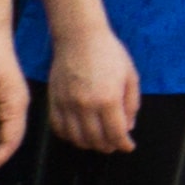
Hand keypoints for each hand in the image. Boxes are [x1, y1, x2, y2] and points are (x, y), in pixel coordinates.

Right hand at [48, 28, 139, 157]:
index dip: (123, 144)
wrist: (79, 38)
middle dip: (107, 146)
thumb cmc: (108, 53)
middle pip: (96, 139)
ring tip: (98, 142)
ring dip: (88, 144)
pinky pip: (58, 127)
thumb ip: (131, 103)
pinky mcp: (53, 101)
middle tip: (114, 145)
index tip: (128, 147)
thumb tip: (129, 127)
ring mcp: (67, 104)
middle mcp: (86, 105)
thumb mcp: (130, 76)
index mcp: (108, 99)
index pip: (115, 133)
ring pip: (76, 137)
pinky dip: (69, 136)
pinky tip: (78, 134)